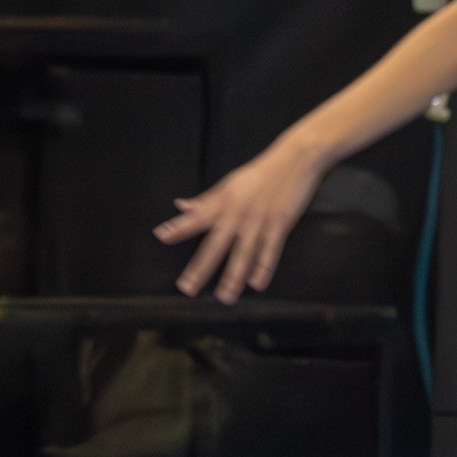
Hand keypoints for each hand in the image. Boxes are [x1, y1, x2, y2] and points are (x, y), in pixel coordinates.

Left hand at [154, 135, 324, 301]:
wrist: (294, 159)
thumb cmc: (260, 174)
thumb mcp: (229, 184)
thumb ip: (205, 200)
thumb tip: (181, 206)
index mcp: (224, 202)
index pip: (197, 217)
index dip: (179, 227)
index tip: (162, 237)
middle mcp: (238, 214)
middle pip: (216, 244)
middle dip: (201, 267)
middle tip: (187, 288)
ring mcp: (259, 221)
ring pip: (243, 254)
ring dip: (233, 277)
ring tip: (224, 297)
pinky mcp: (279, 224)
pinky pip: (270, 250)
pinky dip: (264, 268)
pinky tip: (256, 284)